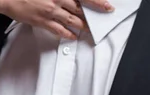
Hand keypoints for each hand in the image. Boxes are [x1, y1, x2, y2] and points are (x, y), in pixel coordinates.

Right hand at [0, 0, 114, 39]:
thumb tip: (71, 0)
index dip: (97, 2)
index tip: (107, 6)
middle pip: (80, 10)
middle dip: (91, 16)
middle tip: (99, 21)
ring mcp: (50, 11)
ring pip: (72, 21)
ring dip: (81, 26)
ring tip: (87, 30)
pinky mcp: (42, 21)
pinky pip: (58, 30)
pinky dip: (67, 34)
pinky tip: (72, 36)